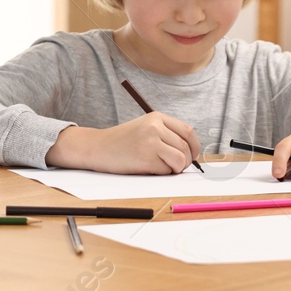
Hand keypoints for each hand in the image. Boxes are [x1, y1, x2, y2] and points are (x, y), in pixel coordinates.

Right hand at [48, 113, 201, 174]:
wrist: (96, 147)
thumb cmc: (121, 142)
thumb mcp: (144, 128)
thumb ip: (166, 134)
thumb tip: (192, 152)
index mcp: (156, 117)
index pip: (188, 131)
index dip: (194, 146)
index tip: (191, 155)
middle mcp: (155, 126)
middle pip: (186, 147)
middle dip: (185, 161)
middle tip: (174, 166)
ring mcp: (151, 141)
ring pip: (180, 159)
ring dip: (175, 168)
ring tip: (160, 167)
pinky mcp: (146, 157)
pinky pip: (167, 170)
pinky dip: (162, 173)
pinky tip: (147, 167)